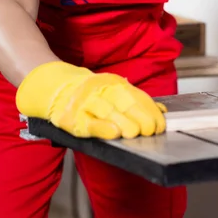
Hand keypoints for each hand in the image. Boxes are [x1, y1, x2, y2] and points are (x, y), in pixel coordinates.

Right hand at [16, 62, 166, 138]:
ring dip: (124, 122)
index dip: (150, 110)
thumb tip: (163, 110)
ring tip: (135, 133)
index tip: (160, 124)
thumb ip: (135, 100)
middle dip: (140, 117)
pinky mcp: (72, 118)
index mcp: (113, 83)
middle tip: (150, 130)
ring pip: (108, 111)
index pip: (137, 96)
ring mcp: (85, 103)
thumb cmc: (89, 94)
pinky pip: (89, 123)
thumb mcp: (113, 91)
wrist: (54, 87)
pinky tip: (113, 134)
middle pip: (125, 102)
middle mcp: (100, 90)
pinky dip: (102, 128)